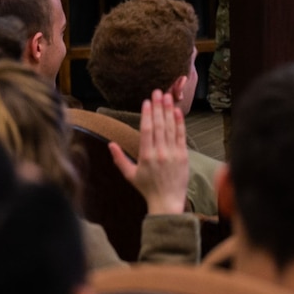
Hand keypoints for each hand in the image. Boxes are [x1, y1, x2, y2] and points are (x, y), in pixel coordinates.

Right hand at [109, 90, 190, 215]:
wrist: (167, 201)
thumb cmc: (147, 188)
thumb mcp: (129, 175)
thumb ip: (119, 159)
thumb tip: (110, 143)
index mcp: (146, 156)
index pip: (146, 130)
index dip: (147, 114)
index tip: (147, 102)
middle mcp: (160, 153)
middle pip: (159, 125)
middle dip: (158, 107)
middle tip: (157, 92)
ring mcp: (173, 154)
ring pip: (171, 128)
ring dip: (169, 111)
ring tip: (167, 97)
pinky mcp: (183, 156)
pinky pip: (181, 136)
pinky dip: (180, 123)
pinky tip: (177, 112)